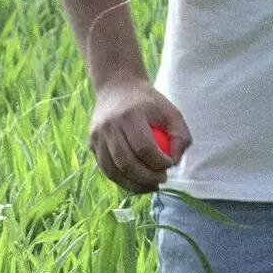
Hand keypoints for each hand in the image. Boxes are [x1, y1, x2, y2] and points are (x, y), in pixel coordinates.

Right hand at [88, 78, 191, 193]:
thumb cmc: (149, 102)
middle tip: (162, 179)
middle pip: (127, 163)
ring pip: (113, 171)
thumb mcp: (171, 112)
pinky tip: (137, 181)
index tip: (170, 164)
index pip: (144, 148)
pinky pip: (106, 169)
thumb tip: (174, 163)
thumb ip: (181, 137)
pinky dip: (122, 180)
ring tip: (151, 185)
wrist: (117, 87)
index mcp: (129, 115)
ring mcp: (97, 136)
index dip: (159, 162)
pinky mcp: (91, 144)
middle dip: (147, 178)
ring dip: (134, 184)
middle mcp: (109, 126)